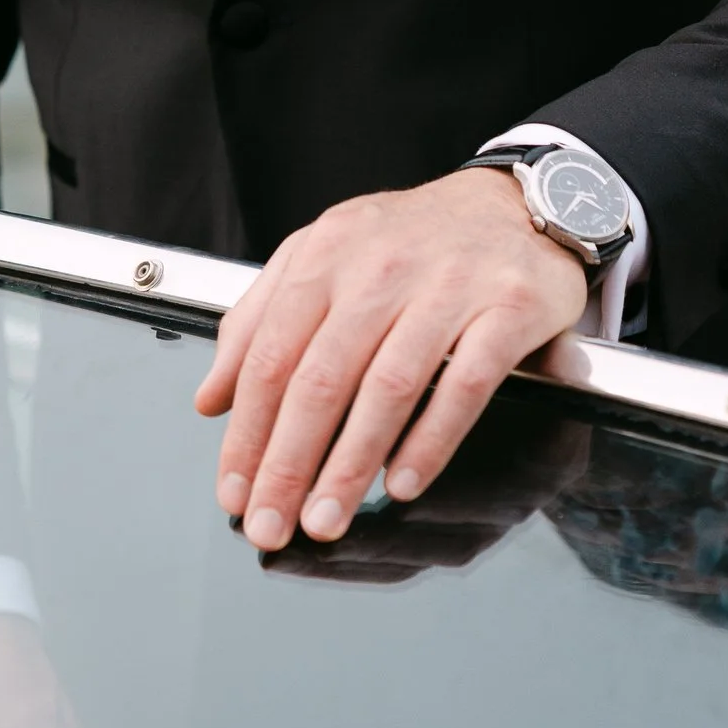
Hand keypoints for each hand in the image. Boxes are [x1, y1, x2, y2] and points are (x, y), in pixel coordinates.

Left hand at [193, 166, 588, 553]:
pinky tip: (401, 483)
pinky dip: (429, 440)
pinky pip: (464, 384)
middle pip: (320, 378)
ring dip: (349, 464)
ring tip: (325, 518)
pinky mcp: (507, 308)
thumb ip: (259, 321)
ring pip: (387, 387)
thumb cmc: (414, 240)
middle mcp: (381, 266)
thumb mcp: (325, 257)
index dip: (247, 431)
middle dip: (288, 463)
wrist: (516, 204)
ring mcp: (447, 286)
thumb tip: (210, 398)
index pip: (270, 354)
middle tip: (271, 524)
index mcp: (327, 254)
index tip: (235, 490)